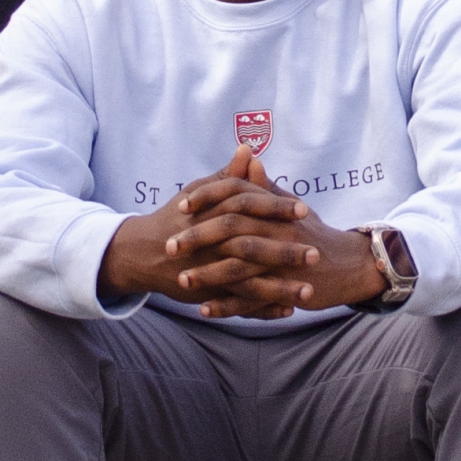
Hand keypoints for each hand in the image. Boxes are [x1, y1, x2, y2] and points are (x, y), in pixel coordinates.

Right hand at [96, 149, 307, 307]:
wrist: (145, 252)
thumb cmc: (177, 217)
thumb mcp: (199, 192)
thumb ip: (228, 176)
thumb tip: (248, 149)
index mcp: (211, 213)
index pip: (247, 206)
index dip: (276, 207)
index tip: (303, 209)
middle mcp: (210, 243)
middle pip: (251, 247)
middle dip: (284, 252)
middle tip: (316, 253)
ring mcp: (209, 271)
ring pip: (247, 282)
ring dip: (279, 288)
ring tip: (309, 291)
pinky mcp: (208, 293)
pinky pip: (238, 304)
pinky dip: (262, 310)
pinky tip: (287, 311)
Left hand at [167, 149, 387, 318]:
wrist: (350, 264)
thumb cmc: (313, 232)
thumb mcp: (290, 204)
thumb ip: (264, 186)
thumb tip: (248, 157)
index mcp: (274, 208)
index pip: (235, 194)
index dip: (207, 197)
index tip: (181, 205)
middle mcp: (277, 231)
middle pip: (230, 230)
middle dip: (196, 239)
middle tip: (169, 247)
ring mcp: (282, 263)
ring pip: (238, 267)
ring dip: (207, 275)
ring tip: (181, 280)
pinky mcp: (286, 290)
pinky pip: (251, 300)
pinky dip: (227, 306)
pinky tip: (204, 308)